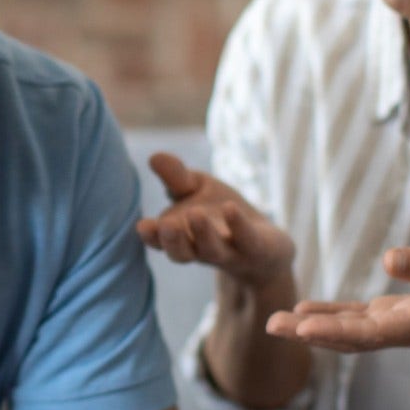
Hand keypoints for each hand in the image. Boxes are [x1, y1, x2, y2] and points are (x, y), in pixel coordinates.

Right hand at [135, 153, 293, 287]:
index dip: (151, 236)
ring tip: (195, 213)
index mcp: (182, 237)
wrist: (267, 247)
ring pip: (213, 250)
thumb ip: (177, 178)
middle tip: (166, 224)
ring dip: (203, 233)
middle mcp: (202, 249)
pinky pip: (247, 240)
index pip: (161, 241)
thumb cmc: (222, 216)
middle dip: (173, 240)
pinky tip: (230, 208)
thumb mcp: (198, 190)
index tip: (142, 226)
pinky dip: (238, 225)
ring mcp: (230, 252)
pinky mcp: (257, 248)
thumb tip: (154, 156)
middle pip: (182, 253)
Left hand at [266, 246, 409, 357]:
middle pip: (351, 337)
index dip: (337, 329)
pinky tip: (304, 315)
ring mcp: (399, 327)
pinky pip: (358, 324)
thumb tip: (388, 259)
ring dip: (312, 329)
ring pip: (349, 333)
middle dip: (310, 333)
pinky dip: (329, 321)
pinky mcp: (397, 320)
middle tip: (271, 326)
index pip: (374, 329)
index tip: (304, 328)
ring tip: (275, 323)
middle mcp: (406, 329)